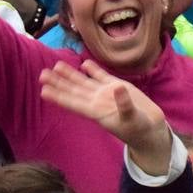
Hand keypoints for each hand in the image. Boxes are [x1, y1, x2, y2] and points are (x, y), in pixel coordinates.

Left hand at [39, 60, 172, 174]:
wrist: (150, 127)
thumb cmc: (138, 128)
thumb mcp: (132, 119)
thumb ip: (124, 104)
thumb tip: (117, 88)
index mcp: (96, 111)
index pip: (73, 103)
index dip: (59, 97)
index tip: (43, 91)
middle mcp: (97, 101)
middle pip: (74, 90)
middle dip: (58, 82)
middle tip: (41, 74)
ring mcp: (105, 93)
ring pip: (84, 81)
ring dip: (71, 74)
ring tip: (56, 65)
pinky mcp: (117, 86)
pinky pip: (101, 76)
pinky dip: (93, 69)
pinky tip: (84, 63)